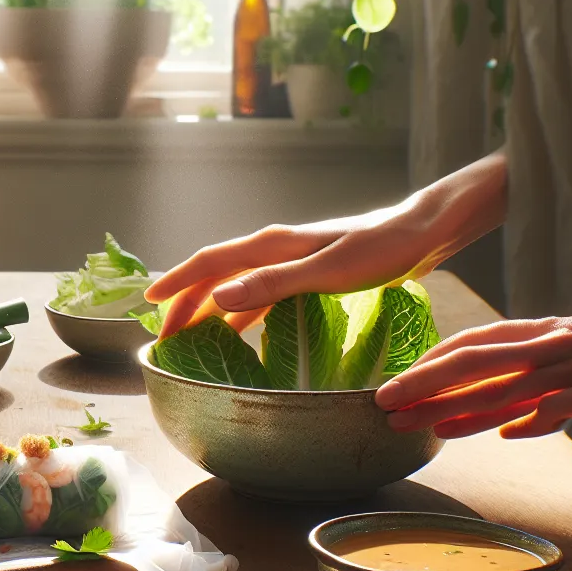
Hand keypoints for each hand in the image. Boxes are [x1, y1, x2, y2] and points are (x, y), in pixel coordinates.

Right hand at [144, 153, 506, 337]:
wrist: (423, 233)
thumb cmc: (382, 249)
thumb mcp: (328, 271)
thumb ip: (273, 284)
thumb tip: (218, 297)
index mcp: (274, 245)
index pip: (210, 263)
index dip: (177, 283)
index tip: (148, 304)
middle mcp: (275, 250)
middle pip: (216, 276)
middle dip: (185, 303)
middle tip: (163, 337)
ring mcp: (291, 261)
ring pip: (236, 287)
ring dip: (209, 308)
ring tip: (188, 336)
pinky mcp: (309, 274)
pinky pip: (260, 296)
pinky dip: (240, 313)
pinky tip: (238, 332)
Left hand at [374, 294, 571, 438]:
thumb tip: (562, 353)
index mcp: (562, 330)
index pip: (485, 340)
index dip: (440, 359)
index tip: (404, 377)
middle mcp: (563, 343)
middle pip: (476, 360)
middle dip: (424, 382)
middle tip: (381, 401)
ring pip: (505, 387)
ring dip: (455, 408)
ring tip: (413, 424)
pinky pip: (562, 407)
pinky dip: (529, 420)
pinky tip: (501, 435)